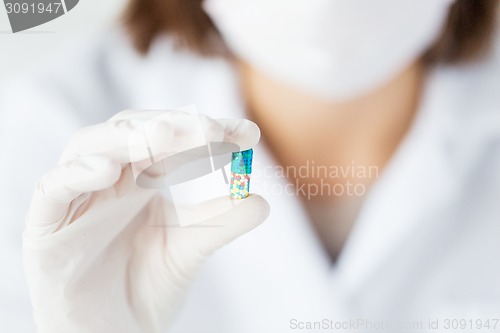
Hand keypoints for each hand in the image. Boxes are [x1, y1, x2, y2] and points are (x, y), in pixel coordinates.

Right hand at [23, 109, 269, 332]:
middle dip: (170, 126)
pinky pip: (52, 189)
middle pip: (132, 132)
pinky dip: (75, 174)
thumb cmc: (147, 287)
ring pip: (88, 147)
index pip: (171, 139)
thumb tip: (262, 201)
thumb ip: (221, 223)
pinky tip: (107, 170)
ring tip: (162, 135)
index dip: (206, 131)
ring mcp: (77, 199)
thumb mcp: (190, 249)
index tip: (247, 132)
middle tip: (209, 128)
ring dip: (124, 138)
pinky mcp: (46, 227)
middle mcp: (110, 179)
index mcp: (142, 178)